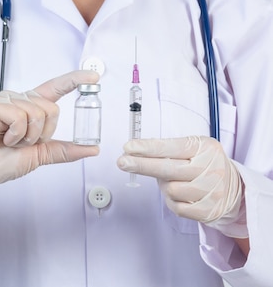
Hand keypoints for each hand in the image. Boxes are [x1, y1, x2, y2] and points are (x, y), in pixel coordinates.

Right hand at [0, 70, 99, 208]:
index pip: (54, 88)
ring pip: (36, 113)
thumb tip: (92, 149)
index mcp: (30, 106)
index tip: (93, 77)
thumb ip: (64, 149)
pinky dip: (15, 135)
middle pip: (50, 108)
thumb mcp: (41, 154)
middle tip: (22, 143)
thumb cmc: (4, 161)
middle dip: (42, 133)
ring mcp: (4, 100)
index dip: (74, 80)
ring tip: (10, 141)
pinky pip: (19, 117)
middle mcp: (18, 99)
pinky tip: (3, 138)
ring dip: (27, 137)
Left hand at [117, 136, 246, 237]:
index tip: (128, 147)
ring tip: (172, 180)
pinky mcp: (208, 210)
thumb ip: (169, 148)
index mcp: (205, 148)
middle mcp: (210, 169)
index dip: (148, 148)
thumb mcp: (194, 148)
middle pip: (168, 169)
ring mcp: (211, 191)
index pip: (172, 147)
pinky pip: (176, 207)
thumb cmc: (205, 165)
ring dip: (164, 186)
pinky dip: (172, 201)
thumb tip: (135, 150)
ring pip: (170, 189)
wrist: (235, 190)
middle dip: (142, 165)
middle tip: (122, 162)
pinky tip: (179, 194)